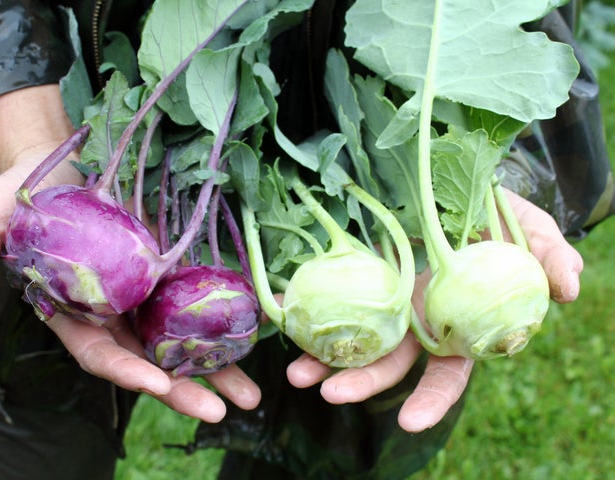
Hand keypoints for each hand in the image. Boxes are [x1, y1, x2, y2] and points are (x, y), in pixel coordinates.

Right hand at [0, 86, 260, 421]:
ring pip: (178, 340)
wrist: (66, 162)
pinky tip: (252, 336)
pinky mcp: (167, 269)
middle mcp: (112, 311)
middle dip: (182, 388)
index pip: (97, 352)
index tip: (156, 384)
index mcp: (73, 310)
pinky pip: (196, 301)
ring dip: (214, 368)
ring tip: (250, 393)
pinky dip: (223, 321)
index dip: (125, 370)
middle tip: (221, 409)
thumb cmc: (26, 189)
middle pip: (148, 359)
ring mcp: (143, 293)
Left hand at [286, 189, 582, 431]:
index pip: (447, 372)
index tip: (407, 422)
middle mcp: (415, 318)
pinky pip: (328, 294)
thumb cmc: (495, 211)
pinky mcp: (356, 271)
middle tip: (327, 393)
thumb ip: (548, 255)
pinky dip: (303, 307)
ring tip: (294, 371)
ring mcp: (383, 297)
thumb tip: (569, 290)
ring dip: (321, 358)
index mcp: (455, 323)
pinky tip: (281, 310)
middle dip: (358, 382)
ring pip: (352, 337)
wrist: (452, 181)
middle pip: (387, 362)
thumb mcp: (527, 227)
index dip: (430, 399)